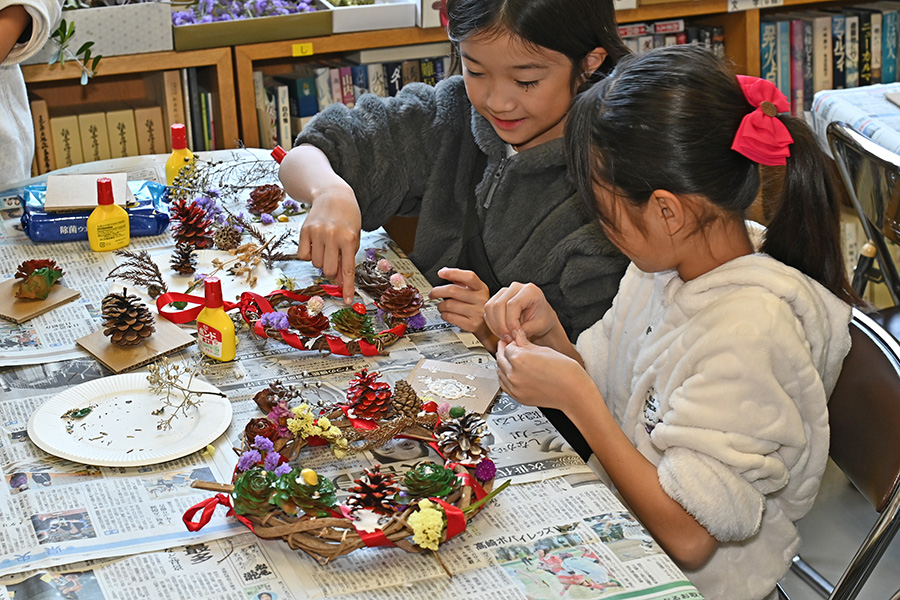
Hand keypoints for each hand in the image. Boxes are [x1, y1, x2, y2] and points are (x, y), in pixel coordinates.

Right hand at [297, 186, 361, 303]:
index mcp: (349, 238)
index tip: (348, 301)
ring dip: (321, 261)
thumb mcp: (354, 237)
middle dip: (332, 271)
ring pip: (316, 264)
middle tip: (335, 260)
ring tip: (327, 246)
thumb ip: (347, 258)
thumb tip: (339, 282)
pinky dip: (309, 255)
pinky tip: (315, 244)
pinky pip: (303, 256)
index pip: (348, 269)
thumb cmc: (348, 218)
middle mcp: (332, 236)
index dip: (348, 287)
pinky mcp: (304, 230)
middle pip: (329, 270)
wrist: (333, 194)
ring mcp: (317, 232)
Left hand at [429, 268, 496, 350]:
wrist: (488, 326)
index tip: (441, 273)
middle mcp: (481, 299)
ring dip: (440, 306)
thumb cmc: (478, 306)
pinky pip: (450, 317)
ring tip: (441, 306)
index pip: (468, 277)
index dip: (453, 273)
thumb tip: (445, 271)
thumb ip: (460, 279)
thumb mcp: (474, 291)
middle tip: (432, 294)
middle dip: (437, 292)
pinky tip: (446, 314)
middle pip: (453, 291)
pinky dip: (444, 315)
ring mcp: (477, 313)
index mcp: (481, 288)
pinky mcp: (471, 324)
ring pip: (449, 305)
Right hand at [484, 282, 559, 343]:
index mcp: (529, 290)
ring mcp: (504, 292)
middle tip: (509, 339)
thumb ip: (527, 330)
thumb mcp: (540, 326)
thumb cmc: (542, 318)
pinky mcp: (496, 299)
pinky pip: (488, 312)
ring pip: (490, 308)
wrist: (539, 317)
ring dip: (495, 326)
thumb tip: (514, 335)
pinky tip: (501, 332)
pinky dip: (492, 325)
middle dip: (501, 326)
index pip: (513, 304)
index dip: (511, 322)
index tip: (515, 335)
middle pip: (498, 305)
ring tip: (506, 337)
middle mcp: (515, 288)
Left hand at [496, 330, 596, 411]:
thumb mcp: (545, 351)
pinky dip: (505, 378)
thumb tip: (518, 337)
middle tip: (508, 347)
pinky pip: (504, 385)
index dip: (512, 342)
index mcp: (519, 359)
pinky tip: (512, 373)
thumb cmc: (565, 373)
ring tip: (511, 360)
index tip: (515, 341)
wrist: (573, 393)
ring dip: (503, 364)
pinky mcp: (518, 397)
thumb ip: (526, 344)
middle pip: (500, 359)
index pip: (507, 347)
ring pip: (500, 372)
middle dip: (504, 351)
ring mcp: (515, 387)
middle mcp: (514, 374)